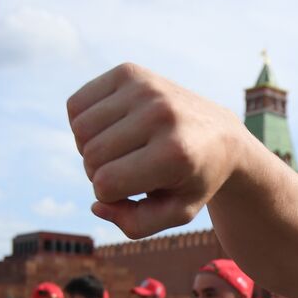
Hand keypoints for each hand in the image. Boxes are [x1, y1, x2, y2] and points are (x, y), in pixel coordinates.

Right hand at [68, 63, 245, 238]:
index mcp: (175, 154)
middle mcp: (161, 114)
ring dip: (90, 148)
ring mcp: (145, 88)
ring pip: (80, 130)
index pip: (106, 184)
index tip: (135, 191)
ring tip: (120, 151)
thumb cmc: (194, 178)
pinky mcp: (129, 72)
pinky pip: (76, 105)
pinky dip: (83, 124)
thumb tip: (96, 205)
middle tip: (129, 172)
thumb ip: (136, 224)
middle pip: (91, 156)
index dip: (112, 196)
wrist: (221, 134)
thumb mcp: (177, 212)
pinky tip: (110, 130)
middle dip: (100, 173)